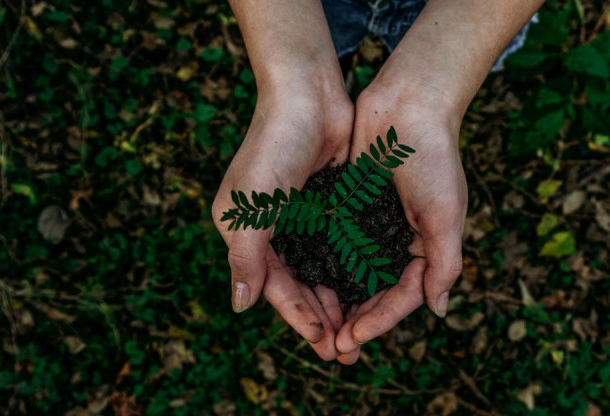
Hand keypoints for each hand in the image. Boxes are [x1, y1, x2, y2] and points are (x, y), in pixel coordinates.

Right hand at [212, 88, 353, 360]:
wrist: (308, 94)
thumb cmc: (273, 147)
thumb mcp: (251, 207)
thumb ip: (246, 258)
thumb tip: (240, 306)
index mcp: (246, 232)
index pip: (274, 287)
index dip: (298, 317)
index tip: (323, 344)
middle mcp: (273, 229)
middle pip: (300, 284)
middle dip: (322, 317)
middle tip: (346, 350)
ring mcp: (303, 217)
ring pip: (322, 270)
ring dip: (339, 299)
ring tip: (359, 329)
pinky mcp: (329, 203)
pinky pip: (341, 246)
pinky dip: (352, 269)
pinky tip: (369, 289)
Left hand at [334, 86, 466, 364]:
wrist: (408, 104)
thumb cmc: (433, 158)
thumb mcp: (445, 214)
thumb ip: (444, 263)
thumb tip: (438, 310)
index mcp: (425, 247)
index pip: (402, 296)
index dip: (379, 321)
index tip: (353, 338)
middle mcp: (398, 241)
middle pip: (374, 292)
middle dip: (355, 320)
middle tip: (332, 348)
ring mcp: (372, 225)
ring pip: (351, 274)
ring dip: (336, 301)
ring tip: (316, 327)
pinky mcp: (349, 206)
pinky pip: (334, 244)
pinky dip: (322, 265)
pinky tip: (304, 283)